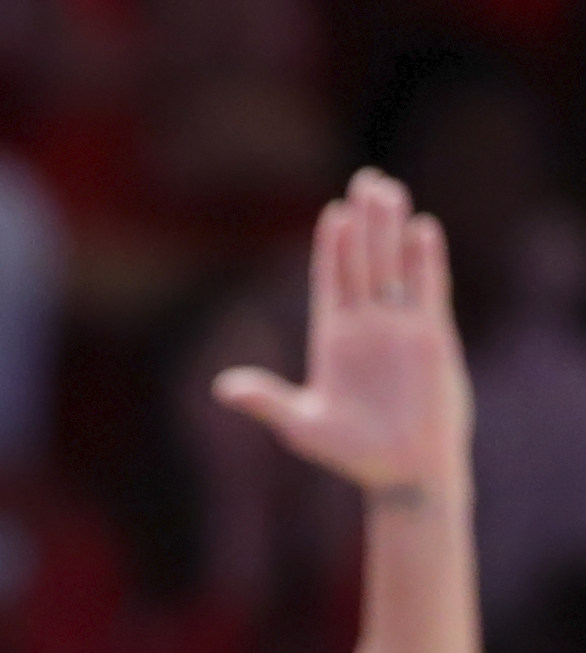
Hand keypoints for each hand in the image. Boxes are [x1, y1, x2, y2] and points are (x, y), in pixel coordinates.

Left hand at [214, 169, 472, 497]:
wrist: (402, 472)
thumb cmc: (351, 452)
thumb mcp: (301, 425)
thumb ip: (266, 401)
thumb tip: (221, 387)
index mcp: (333, 339)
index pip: (331, 282)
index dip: (332, 249)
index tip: (332, 214)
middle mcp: (367, 327)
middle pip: (363, 263)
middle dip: (364, 224)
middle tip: (364, 181)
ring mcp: (400, 329)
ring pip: (394, 268)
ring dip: (392, 231)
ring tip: (389, 190)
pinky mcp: (431, 338)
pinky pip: (428, 292)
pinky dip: (425, 262)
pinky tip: (423, 230)